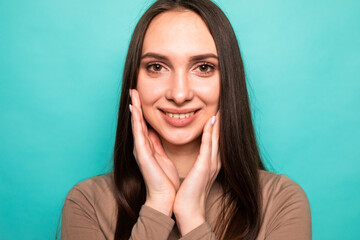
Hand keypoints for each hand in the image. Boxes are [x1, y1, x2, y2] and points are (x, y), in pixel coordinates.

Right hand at [130, 89, 179, 215]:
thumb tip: (155, 130)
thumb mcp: (162, 155)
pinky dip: (136, 122)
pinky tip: (135, 110)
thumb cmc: (165, 179)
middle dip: (136, 105)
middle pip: (137, 122)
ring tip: (133, 95)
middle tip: (134, 90)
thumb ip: (157, 143)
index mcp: (148, 147)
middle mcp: (141, 147)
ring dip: (134, 109)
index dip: (141, 110)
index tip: (141, 96)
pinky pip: (139, 135)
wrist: (165, 197)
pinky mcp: (142, 155)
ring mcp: (140, 150)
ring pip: (136, 125)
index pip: (143, 124)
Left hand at [173, 112, 220, 234]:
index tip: (215, 113)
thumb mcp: (194, 173)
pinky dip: (211, 133)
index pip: (214, 140)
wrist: (189, 210)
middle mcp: (214, 161)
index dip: (215, 126)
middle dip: (220, 121)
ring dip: (217, 122)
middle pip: (218, 136)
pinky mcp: (205, 165)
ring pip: (216, 137)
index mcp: (209, 162)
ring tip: (219, 108)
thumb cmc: (189, 193)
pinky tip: (211, 121)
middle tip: (221, 106)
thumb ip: (196, 161)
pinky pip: (208, 145)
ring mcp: (211, 163)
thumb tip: (193, 154)